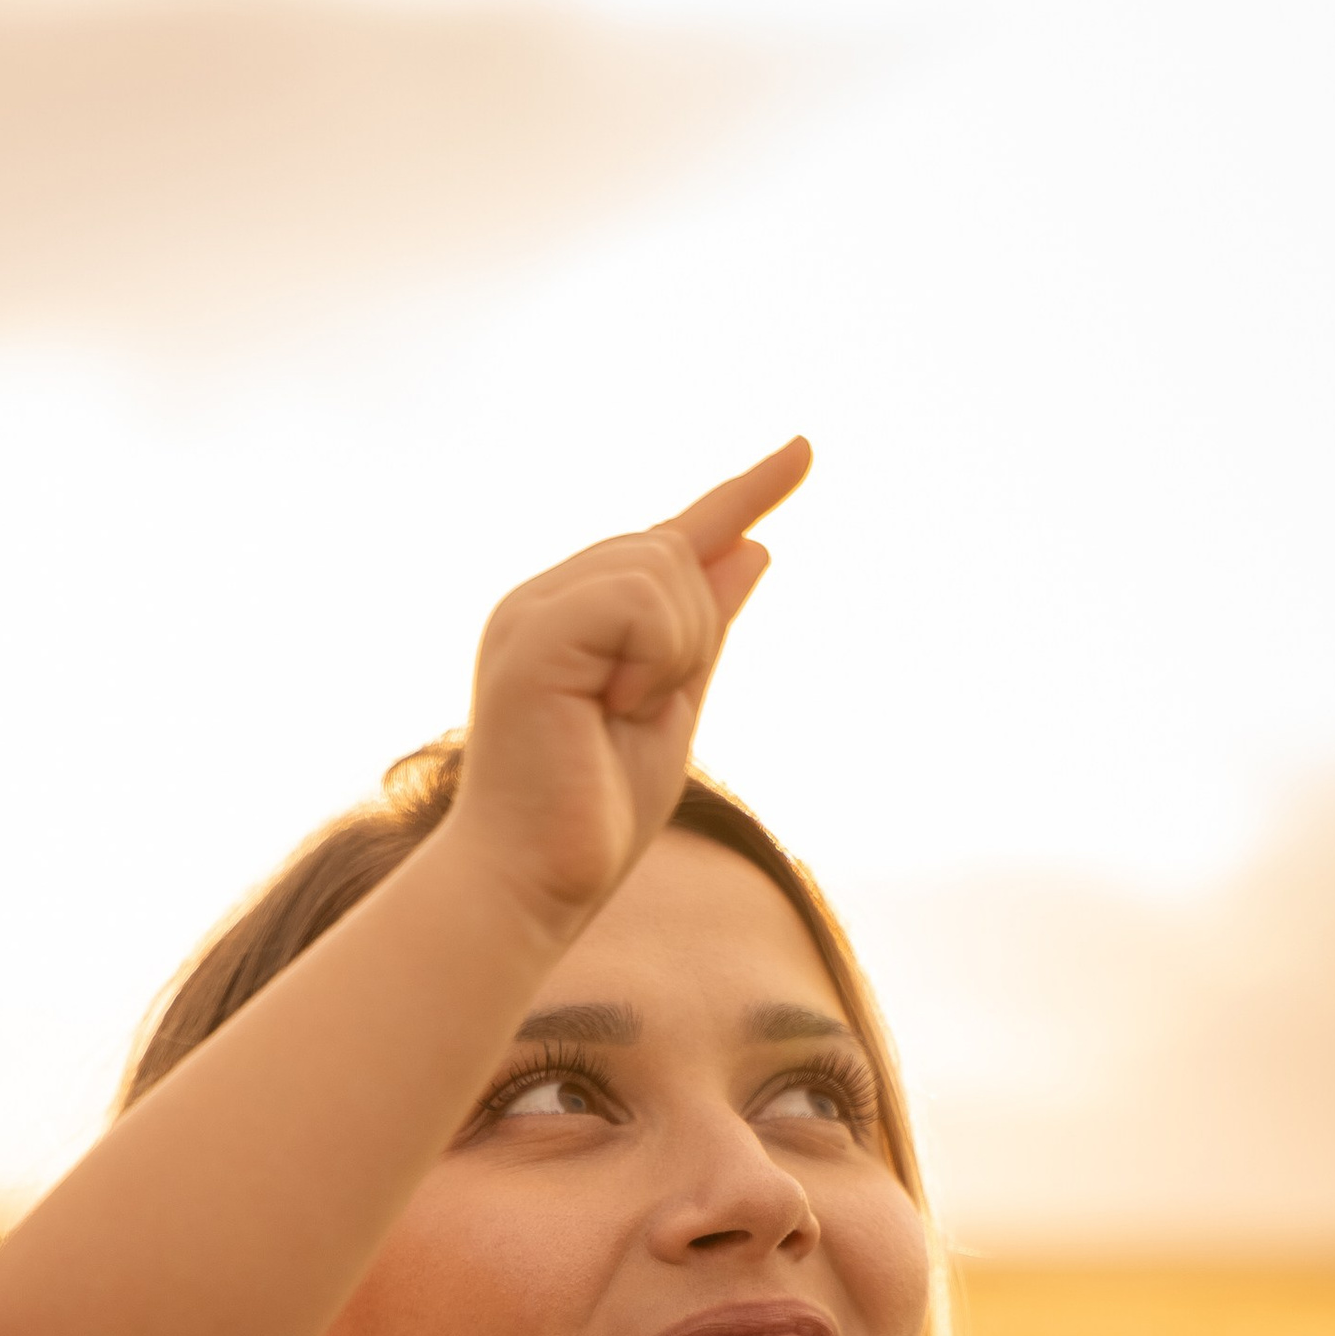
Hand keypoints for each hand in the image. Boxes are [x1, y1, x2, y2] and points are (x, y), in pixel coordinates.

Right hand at [448, 439, 811, 935]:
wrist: (530, 886)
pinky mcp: (534, 635)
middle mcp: (543, 600)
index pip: (669, 539)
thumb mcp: (672, 710)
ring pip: (660, 565)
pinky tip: (612, 705)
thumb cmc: (591, 818)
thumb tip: (754, 549)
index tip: (804, 449)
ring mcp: (531, 612)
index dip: (742, 494)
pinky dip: (654, 655)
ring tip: (619, 713)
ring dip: (674, 648)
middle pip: (670, 549)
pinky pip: (639, 599)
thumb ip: (705, 632)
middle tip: (639, 710)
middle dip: (691, 630)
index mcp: (571, 616)